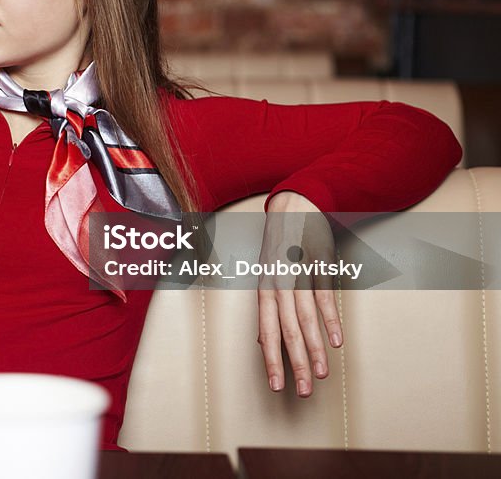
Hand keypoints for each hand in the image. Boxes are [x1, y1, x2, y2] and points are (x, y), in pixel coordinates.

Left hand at [257, 192, 341, 397]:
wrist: (293, 207)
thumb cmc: (279, 247)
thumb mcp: (266, 276)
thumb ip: (267, 310)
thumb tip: (261, 341)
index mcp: (263, 289)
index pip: (266, 332)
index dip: (271, 360)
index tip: (276, 386)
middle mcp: (278, 284)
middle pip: (286, 331)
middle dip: (295, 364)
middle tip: (303, 391)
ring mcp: (299, 274)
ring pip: (305, 319)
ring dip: (315, 349)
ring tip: (322, 374)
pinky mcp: (319, 265)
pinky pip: (324, 297)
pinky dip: (330, 320)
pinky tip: (336, 341)